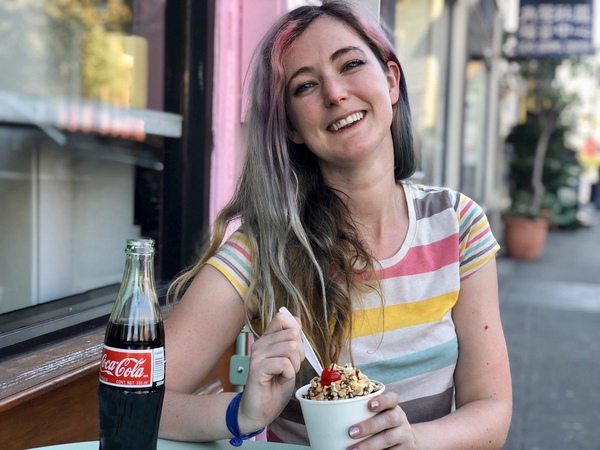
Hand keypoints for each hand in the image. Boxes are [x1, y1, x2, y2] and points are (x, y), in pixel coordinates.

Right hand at [237, 311, 304, 433]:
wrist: (259, 411)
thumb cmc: (274, 386)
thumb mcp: (289, 360)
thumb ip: (291, 340)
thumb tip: (296, 319)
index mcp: (267, 339)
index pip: (282, 318)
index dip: (296, 332)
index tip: (294, 351)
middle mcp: (260, 343)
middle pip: (292, 334)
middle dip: (299, 354)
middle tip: (289, 368)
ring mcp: (257, 355)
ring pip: (291, 348)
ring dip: (294, 365)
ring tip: (284, 375)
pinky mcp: (257, 368)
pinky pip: (285, 363)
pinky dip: (288, 374)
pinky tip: (280, 380)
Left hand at [347, 391, 417, 448]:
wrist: (407, 441)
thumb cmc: (384, 423)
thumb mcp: (380, 414)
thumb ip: (364, 411)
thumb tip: (334, 415)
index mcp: (393, 406)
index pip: (392, 398)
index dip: (382, 401)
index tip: (369, 405)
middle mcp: (401, 419)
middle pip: (389, 419)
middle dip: (369, 426)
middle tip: (351, 432)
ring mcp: (404, 435)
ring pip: (388, 438)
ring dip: (369, 444)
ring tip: (353, 449)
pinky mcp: (406, 449)